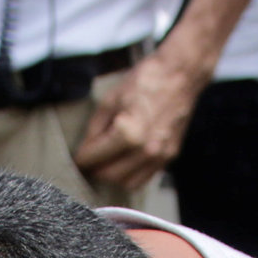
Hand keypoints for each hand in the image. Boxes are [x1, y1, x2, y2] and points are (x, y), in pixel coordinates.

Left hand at [74, 44, 206, 190]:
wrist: (180, 74)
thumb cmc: (147, 79)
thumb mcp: (111, 98)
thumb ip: (96, 127)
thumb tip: (87, 146)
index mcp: (128, 133)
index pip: (95, 157)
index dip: (81, 158)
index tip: (77, 158)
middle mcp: (145, 149)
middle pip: (109, 175)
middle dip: (95, 169)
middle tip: (89, 160)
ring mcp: (159, 155)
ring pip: (127, 183)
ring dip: (113, 176)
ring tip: (106, 162)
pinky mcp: (169, 156)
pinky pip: (145, 177)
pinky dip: (131, 174)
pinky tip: (124, 161)